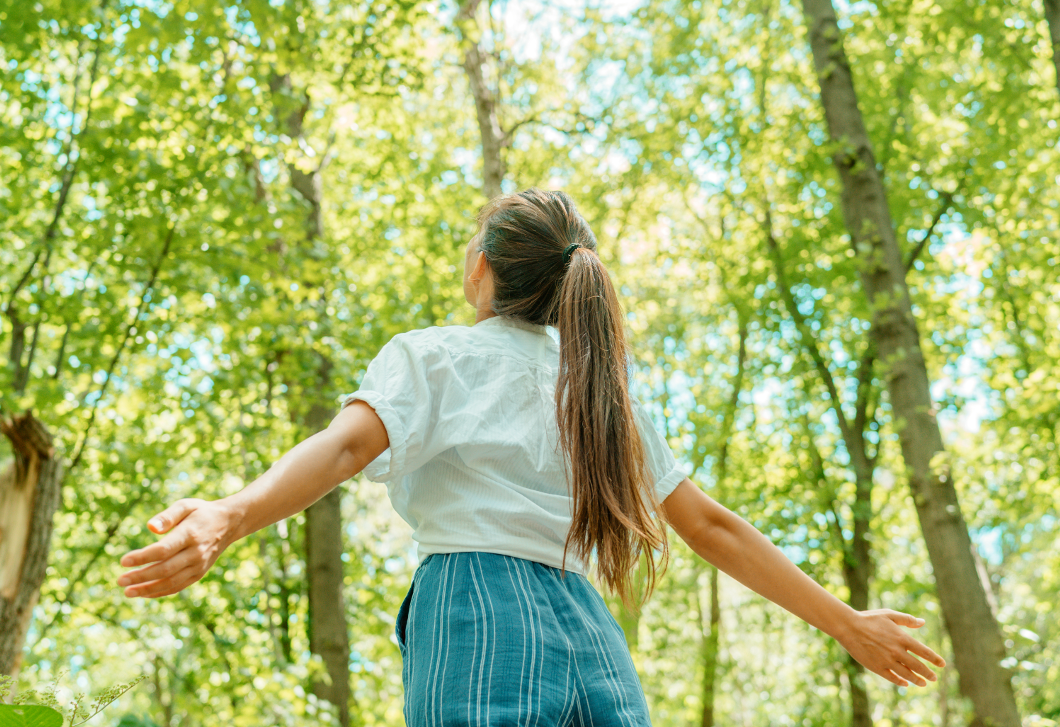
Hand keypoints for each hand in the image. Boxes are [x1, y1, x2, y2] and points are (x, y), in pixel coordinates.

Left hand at [117, 498, 237, 597]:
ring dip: (148, 589)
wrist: (229, 523)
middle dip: (141, 577)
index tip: (123, 561)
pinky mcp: (199, 573)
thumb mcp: (185, 505)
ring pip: (171, 582)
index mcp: (191, 534)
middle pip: (165, 569)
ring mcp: (199, 565)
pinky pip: (178, 586)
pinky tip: (144, 593)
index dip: (142, 557)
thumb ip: (167, 515)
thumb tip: (149, 527)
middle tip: (120, 580)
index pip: (163, 550)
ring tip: (127, 592)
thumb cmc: (200, 512)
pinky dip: (160, 592)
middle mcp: (196, 553)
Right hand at [838, 609, 946, 686]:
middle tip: (934, 678)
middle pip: (918, 666)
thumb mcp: (889, 615)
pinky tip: (905, 683)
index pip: (924, 652)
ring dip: (917, 680)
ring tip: (923, 683)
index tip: (942, 665)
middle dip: (928, 673)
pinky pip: (892, 678)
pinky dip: (900, 682)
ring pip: (907, 675)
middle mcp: (897, 651)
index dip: (935, 659)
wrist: (849, 627)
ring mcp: (887, 661)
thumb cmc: (869, 619)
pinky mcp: (877, 667)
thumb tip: (922, 622)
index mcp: (902, 638)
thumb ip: (907, 619)